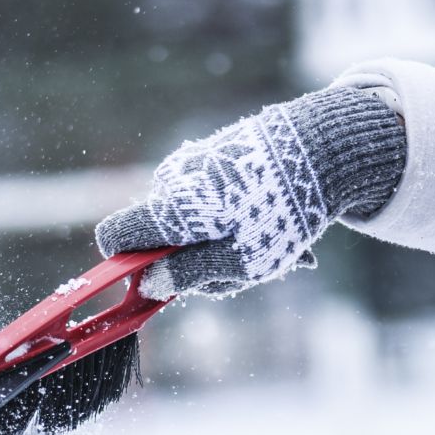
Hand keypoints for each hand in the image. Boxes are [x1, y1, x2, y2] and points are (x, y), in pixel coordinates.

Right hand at [96, 86, 406, 299]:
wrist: (321, 150)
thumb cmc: (279, 215)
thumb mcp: (238, 262)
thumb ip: (187, 275)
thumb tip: (149, 284)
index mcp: (168, 209)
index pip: (114, 237)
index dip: (126, 265)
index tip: (156, 280)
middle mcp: (171, 181)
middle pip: (157, 234)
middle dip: (187, 259)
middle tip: (239, 268)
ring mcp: (191, 163)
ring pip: (187, 218)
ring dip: (216, 239)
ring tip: (264, 239)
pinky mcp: (213, 153)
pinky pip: (208, 197)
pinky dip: (230, 214)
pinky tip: (268, 216)